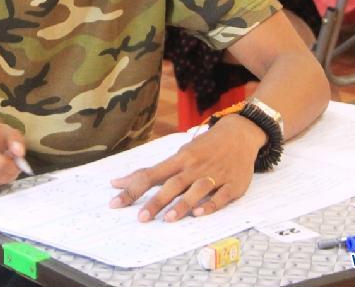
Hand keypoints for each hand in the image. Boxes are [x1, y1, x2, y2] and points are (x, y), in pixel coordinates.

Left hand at [109, 115, 264, 221]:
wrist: (239, 134)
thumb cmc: (204, 147)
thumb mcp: (180, 154)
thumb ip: (154, 171)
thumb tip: (120, 182)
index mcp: (180, 159)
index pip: (151, 174)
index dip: (133, 188)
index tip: (115, 202)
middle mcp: (194, 167)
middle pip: (172, 184)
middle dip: (156, 201)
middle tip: (141, 218)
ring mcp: (214, 175)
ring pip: (196, 189)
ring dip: (183, 204)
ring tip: (168, 219)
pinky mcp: (233, 184)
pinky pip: (221, 195)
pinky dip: (210, 204)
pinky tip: (200, 213)